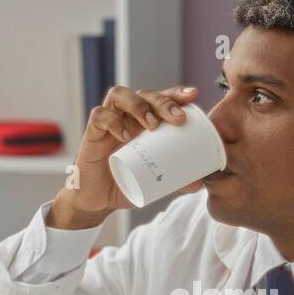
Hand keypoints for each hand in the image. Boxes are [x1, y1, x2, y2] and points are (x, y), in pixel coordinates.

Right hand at [48, 84, 203, 229]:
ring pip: (120, 95)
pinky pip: (100, 115)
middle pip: (145, 94)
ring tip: (151, 124)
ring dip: (139, 105)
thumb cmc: (127, 184)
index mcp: (145, 121)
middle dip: (163, 101)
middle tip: (178, 119)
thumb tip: (200, 182)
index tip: (193, 95)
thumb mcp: (156, 183)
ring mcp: (109, 122)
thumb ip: (177, 181)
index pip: (161, 98)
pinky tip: (125, 136)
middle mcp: (128, 116)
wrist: (99, 201)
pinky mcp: (92, 133)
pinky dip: (113, 121)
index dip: (176, 93)